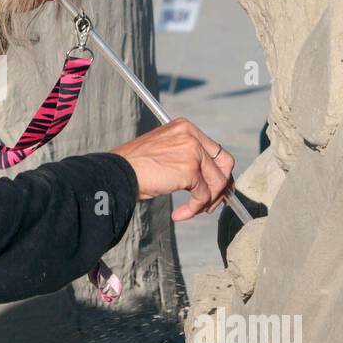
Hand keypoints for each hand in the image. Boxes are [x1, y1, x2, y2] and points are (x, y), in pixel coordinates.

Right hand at [111, 117, 235, 220]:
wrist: (118, 173)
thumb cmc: (134, 166)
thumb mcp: (164, 151)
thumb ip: (186, 156)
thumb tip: (208, 178)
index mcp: (185, 127)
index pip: (214, 149)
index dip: (218, 171)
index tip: (212, 188)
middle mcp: (192, 135)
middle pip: (225, 162)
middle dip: (221, 186)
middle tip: (211, 203)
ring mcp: (193, 152)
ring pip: (216, 182)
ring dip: (206, 201)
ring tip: (193, 210)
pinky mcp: (190, 170)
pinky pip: (202, 196)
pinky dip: (193, 209)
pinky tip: (179, 215)